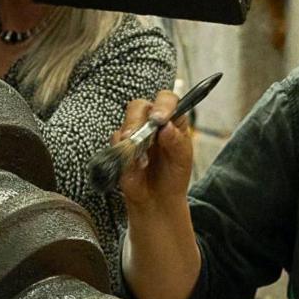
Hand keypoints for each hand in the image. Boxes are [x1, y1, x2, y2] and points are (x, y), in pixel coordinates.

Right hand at [114, 87, 193, 215]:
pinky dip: (124, 151)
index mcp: (172, 119)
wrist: (156, 199)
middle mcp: (152, 121)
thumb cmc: (173, 176)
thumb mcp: (182, 159)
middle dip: (139, 121)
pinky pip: (116, 139)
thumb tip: (166, 127)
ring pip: (126, 121)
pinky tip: (135, 165)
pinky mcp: (121, 144)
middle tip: (141, 136)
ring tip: (142, 160)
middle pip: (139, 106)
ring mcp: (135, 131)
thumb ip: (176, 141)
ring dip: (132, 137)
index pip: (167, 99)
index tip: (159, 119)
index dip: (163, 105)